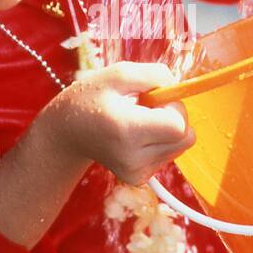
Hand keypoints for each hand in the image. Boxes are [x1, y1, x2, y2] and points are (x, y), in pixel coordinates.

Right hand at [52, 61, 194, 185]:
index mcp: (126, 130)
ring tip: (138, 120)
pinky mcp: (138, 178)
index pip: (178, 126)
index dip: (175, 107)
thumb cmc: (92, 97)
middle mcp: (132, 158)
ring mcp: (135, 173)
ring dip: (166, 129)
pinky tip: (136, 134)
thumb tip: (180, 87)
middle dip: (174, 117)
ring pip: (180, 147)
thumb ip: (156, 74)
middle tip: (148, 107)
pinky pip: (168, 155)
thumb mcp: (119, 73)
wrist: (67, 131)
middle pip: (185, 138)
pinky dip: (159, 141)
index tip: (156, 98)